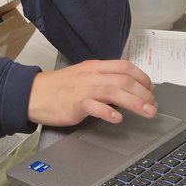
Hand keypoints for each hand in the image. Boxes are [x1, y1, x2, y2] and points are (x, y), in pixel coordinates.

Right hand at [27, 59, 156, 127]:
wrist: (32, 93)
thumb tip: (124, 90)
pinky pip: (94, 106)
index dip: (142, 78)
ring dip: (135, 102)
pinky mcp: (74, 103)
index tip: (151, 90)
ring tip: (147, 112)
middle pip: (124, 79)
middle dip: (144, 93)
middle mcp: (92, 75)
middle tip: (154, 105)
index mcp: (95, 67)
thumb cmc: (58, 88)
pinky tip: (117, 118)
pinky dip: (108, 112)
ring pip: (114, 90)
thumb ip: (102, 80)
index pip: (125, 67)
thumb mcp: (83, 77)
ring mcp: (83, 88)